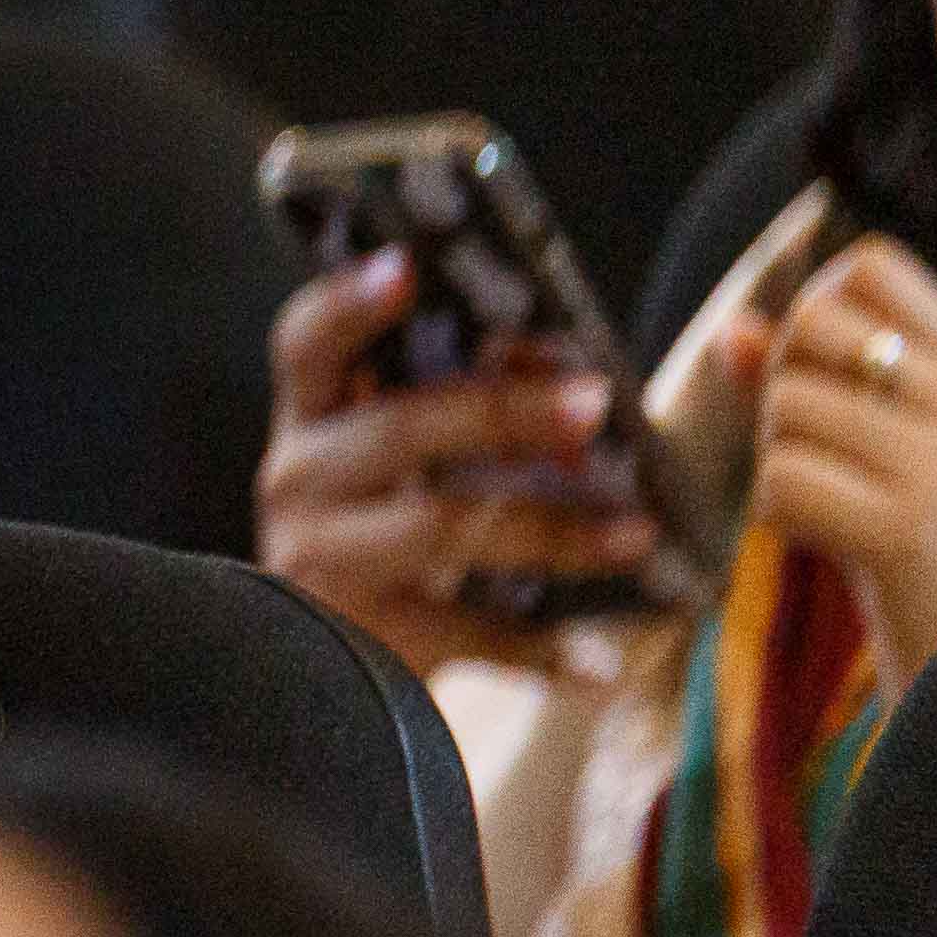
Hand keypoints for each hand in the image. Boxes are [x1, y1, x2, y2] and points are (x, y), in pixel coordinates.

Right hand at [257, 249, 660, 678]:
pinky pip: (464, 634)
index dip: (347, 303)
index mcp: (313, 415)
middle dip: (505, 411)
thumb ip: (467, 400)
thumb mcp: (411, 458)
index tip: (405, 267)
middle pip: (402, 429)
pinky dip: (540, 651)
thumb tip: (564, 368)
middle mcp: (299, 478)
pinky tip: (600, 666)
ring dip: (552, 529)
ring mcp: (321, 559)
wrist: (329, 668)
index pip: (307, 343)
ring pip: (442, 527)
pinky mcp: (359, 639)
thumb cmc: (391, 532)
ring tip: (637, 533)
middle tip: (595, 401)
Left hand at [725, 236, 936, 693]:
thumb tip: (731, 328)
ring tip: (832, 504)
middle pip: (811, 327)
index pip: (871, 267)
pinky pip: (779, 481)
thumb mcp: (909, 452)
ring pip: (786, 406)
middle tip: (813, 453)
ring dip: (778, 460)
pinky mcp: (902, 530)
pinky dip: (780, 515)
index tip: (823, 378)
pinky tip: (830, 543)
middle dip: (782, 388)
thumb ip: (827, 383)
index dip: (813, 309)